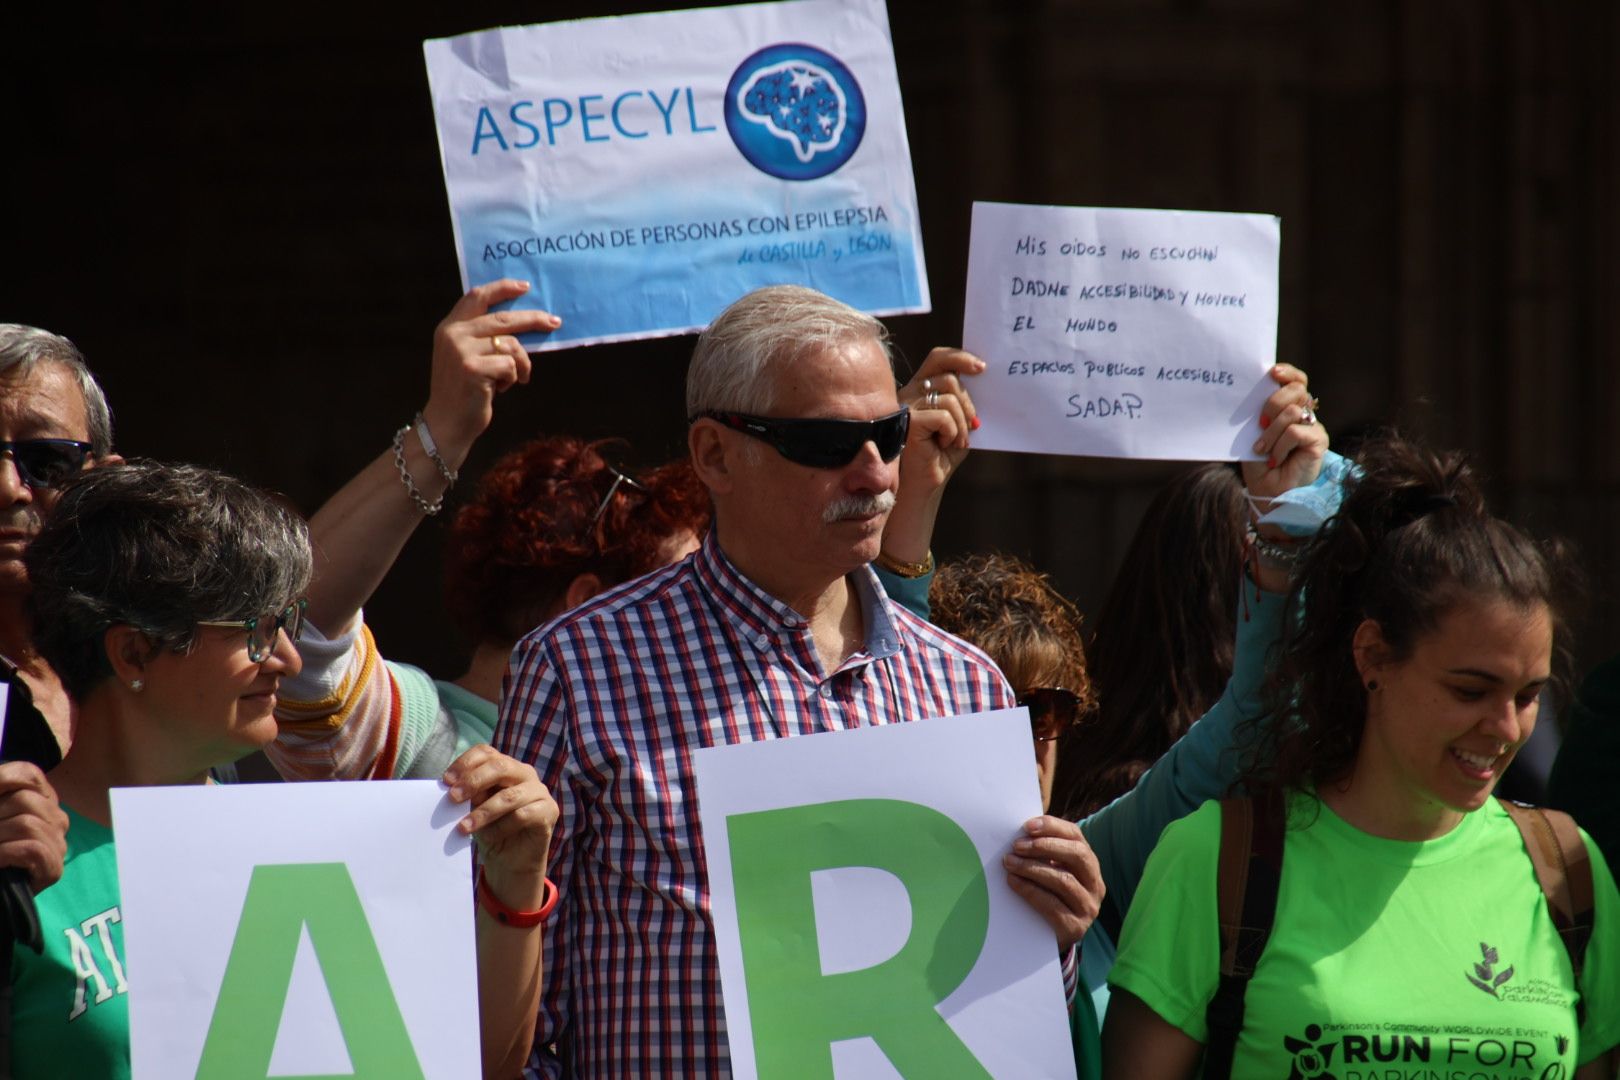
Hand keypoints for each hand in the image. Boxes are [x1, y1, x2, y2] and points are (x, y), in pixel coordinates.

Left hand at [0, 762, 69, 894]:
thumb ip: (1, 786)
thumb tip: (0, 780)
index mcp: (40, 800)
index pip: (29, 774)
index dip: (2, 780)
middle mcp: (55, 818)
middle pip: (25, 800)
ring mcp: (58, 844)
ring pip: (28, 824)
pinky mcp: (53, 868)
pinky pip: (31, 849)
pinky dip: (5, 854)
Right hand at [421, 280, 561, 455]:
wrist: (447, 422)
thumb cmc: (464, 390)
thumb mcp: (467, 355)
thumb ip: (484, 336)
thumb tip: (525, 320)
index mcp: (450, 326)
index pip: (477, 296)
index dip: (502, 288)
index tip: (525, 287)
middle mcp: (453, 334)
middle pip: (503, 318)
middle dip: (533, 319)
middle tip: (554, 322)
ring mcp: (461, 351)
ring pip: (511, 345)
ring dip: (522, 363)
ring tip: (516, 378)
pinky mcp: (473, 368)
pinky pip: (511, 366)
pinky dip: (514, 378)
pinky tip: (501, 389)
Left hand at [444, 745, 558, 909]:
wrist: (510, 862)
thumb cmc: (490, 830)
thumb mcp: (474, 810)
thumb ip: (469, 795)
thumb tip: (454, 788)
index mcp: (505, 766)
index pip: (486, 752)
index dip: (465, 763)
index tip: (446, 781)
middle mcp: (524, 773)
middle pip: (500, 766)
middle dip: (473, 781)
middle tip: (453, 798)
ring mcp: (539, 791)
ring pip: (509, 796)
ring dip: (483, 812)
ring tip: (464, 827)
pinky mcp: (549, 811)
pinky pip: (521, 816)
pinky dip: (500, 828)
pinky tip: (489, 838)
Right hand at [896, 347, 984, 497]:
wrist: (926, 482)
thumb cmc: (943, 452)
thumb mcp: (959, 420)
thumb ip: (964, 398)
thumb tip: (981, 376)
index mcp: (921, 386)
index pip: (938, 358)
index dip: (960, 357)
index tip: (982, 368)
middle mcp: (910, 391)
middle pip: (949, 378)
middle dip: (968, 403)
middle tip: (972, 425)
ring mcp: (907, 405)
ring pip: (949, 398)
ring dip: (962, 423)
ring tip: (956, 440)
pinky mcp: (909, 421)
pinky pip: (943, 416)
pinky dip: (952, 432)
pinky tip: (943, 445)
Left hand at [1003, 815, 1104, 950]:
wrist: (1050, 939)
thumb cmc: (1047, 896)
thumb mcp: (1051, 871)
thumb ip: (1043, 853)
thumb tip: (1020, 832)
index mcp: (1089, 863)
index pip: (1076, 836)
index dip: (1052, 827)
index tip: (1027, 826)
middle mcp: (1095, 884)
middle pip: (1077, 855)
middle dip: (1044, 847)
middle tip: (1017, 846)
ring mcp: (1088, 907)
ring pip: (1064, 880)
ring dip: (1033, 868)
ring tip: (1010, 863)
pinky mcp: (1075, 927)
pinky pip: (1052, 905)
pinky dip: (1030, 891)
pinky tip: (1013, 882)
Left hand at [1242, 363, 1328, 501]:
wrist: (1267, 490)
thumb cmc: (1259, 461)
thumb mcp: (1255, 433)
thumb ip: (1261, 412)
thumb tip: (1256, 391)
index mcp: (1290, 407)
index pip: (1297, 381)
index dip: (1288, 373)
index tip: (1272, 373)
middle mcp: (1304, 414)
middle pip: (1296, 390)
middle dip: (1273, 402)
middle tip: (1260, 422)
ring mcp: (1313, 426)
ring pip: (1292, 412)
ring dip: (1271, 432)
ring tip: (1262, 449)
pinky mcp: (1319, 441)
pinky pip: (1295, 432)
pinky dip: (1280, 446)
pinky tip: (1274, 459)